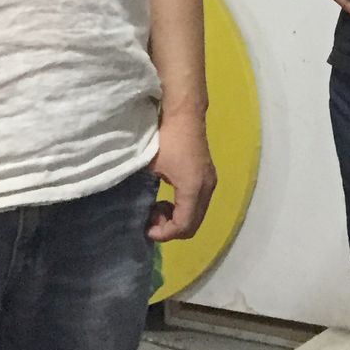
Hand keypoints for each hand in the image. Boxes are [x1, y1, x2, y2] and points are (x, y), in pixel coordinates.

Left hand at [147, 111, 217, 242]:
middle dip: (170, 228)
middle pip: (193, 225)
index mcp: (193, 188)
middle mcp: (207, 188)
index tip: (145, 227)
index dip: (164, 234)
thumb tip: (138, 213)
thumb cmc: (164, 140)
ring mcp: (210, 182)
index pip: (184, 226)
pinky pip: (198, 205)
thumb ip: (146, 194)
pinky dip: (183, 209)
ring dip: (177, 219)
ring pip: (197, 216)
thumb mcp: (150, 168)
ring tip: (157, 208)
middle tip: (150, 218)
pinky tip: (168, 198)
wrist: (184, 115)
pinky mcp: (208, 177)